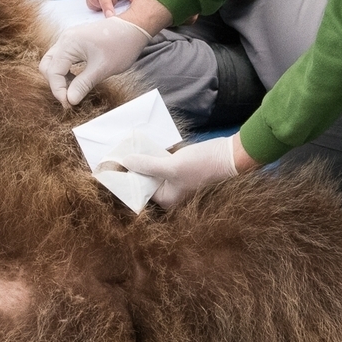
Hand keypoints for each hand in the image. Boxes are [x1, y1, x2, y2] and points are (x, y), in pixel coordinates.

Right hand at [39, 17, 151, 106]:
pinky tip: (77, 80)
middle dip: (55, 84)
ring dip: (60, 78)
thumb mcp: (102, 68)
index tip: (69, 104)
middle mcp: (65, 39)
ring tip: (75, 90)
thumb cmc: (121, 44)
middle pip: (47, 66)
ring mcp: (69, 39)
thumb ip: (83, 84)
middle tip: (69, 98)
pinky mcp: (75, 42)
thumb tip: (70, 100)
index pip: (53, 72)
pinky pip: (62, 59)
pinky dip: (65, 71)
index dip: (58, 90)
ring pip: (53, 62)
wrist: (134, 27)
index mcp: (69, 43)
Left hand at [121, 136, 238, 207]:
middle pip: (145, 178)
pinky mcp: (179, 166)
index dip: (126, 176)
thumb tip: (124, 162)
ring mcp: (174, 178)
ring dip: (142, 157)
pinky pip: (161, 160)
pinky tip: (144, 142)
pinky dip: (153, 152)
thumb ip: (147, 165)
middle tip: (118, 151)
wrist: (228, 155)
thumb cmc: (202, 165)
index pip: (139, 188)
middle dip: (133, 165)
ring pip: (152, 168)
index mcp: (166, 199)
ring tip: (127, 145)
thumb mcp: (171, 166)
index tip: (113, 163)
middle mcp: (169, 192)